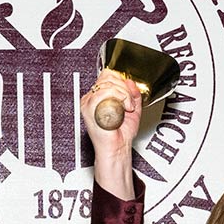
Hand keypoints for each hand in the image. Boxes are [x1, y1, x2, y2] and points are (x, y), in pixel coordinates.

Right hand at [79, 72, 139, 200]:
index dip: (121, 81)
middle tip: (129, 103)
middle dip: (124, 88)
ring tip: (127, 108)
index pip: (107, 75)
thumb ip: (133, 94)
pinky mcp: (90, 107)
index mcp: (99, 97)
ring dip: (124, 95)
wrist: (117, 148)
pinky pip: (107, 93)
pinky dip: (120, 100)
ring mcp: (90, 102)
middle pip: (108, 76)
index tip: (129, 94)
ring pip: (109, 83)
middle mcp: (92, 98)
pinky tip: (122, 110)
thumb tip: (131, 82)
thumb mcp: (133, 109)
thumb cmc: (121, 135)